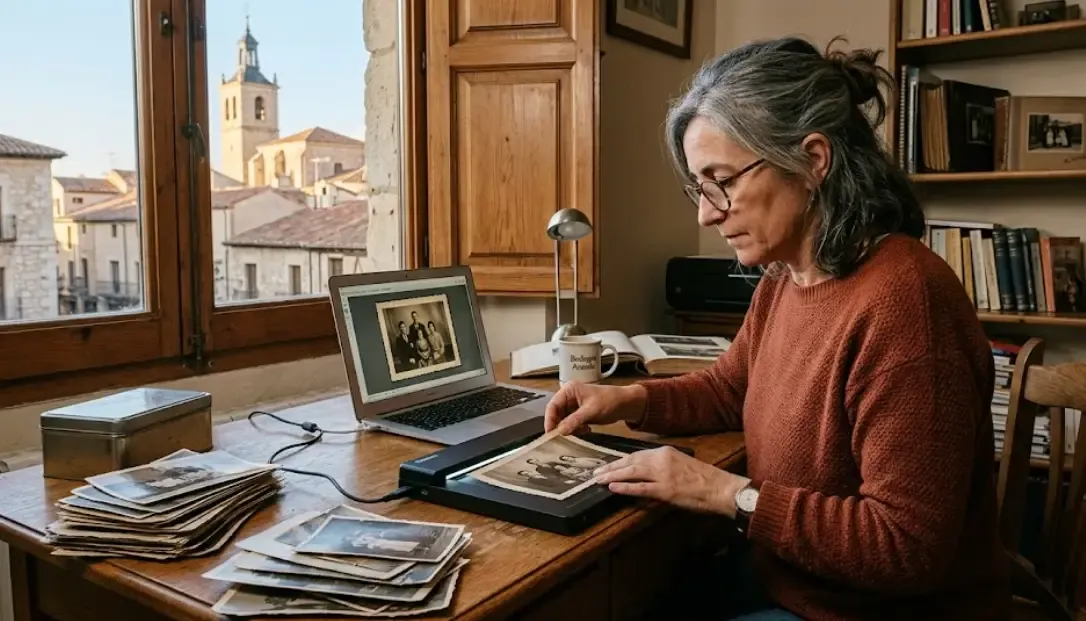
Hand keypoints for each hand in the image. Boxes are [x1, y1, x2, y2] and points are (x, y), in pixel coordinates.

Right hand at [544, 382, 647, 435]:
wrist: (626, 404)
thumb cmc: (610, 401)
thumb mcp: (591, 411)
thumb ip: (574, 420)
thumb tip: (559, 431)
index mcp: (569, 390)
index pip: (552, 406)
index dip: (550, 420)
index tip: (550, 434)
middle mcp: (568, 397)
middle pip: (556, 414)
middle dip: (561, 426)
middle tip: (566, 436)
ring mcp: (573, 406)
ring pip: (563, 421)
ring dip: (570, 429)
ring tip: (583, 430)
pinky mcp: (579, 414)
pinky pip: (571, 424)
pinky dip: (576, 429)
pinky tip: (587, 429)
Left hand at [592, 446, 750, 516]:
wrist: (721, 488)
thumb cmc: (704, 479)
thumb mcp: (681, 464)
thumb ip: (663, 465)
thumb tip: (645, 472)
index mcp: (665, 452)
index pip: (636, 454)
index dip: (620, 460)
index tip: (608, 465)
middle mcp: (661, 460)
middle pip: (629, 462)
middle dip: (611, 467)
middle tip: (596, 473)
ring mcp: (663, 475)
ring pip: (631, 473)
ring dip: (612, 476)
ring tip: (598, 480)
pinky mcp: (665, 490)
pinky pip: (640, 488)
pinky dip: (625, 488)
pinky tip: (613, 488)